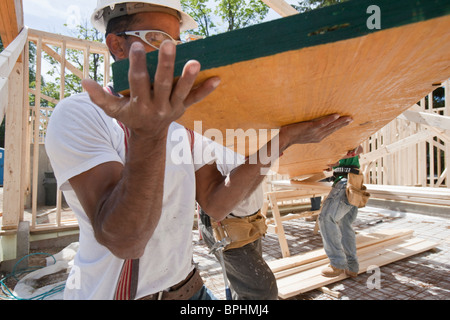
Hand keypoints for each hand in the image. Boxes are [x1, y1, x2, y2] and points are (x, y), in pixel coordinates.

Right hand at [82, 41, 219, 139]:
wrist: (149, 135)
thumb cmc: (130, 117)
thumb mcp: (113, 110)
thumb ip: (99, 97)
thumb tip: (83, 81)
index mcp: (139, 104)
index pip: (137, 82)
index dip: (136, 65)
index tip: (135, 46)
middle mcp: (157, 106)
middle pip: (161, 83)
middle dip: (164, 65)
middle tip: (168, 44)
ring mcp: (172, 108)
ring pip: (181, 91)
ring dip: (188, 77)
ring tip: (195, 62)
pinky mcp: (183, 108)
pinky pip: (196, 99)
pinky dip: (206, 90)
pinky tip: (218, 79)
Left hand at [279, 114, 352, 151]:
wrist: (285, 138)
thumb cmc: (292, 135)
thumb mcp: (304, 133)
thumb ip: (310, 130)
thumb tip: (312, 124)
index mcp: (318, 137)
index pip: (331, 130)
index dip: (339, 126)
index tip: (346, 122)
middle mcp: (319, 136)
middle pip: (333, 128)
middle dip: (343, 124)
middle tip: (352, 118)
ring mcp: (315, 132)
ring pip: (330, 126)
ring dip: (340, 121)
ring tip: (348, 118)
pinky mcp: (311, 128)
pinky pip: (322, 123)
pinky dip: (329, 119)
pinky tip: (336, 115)